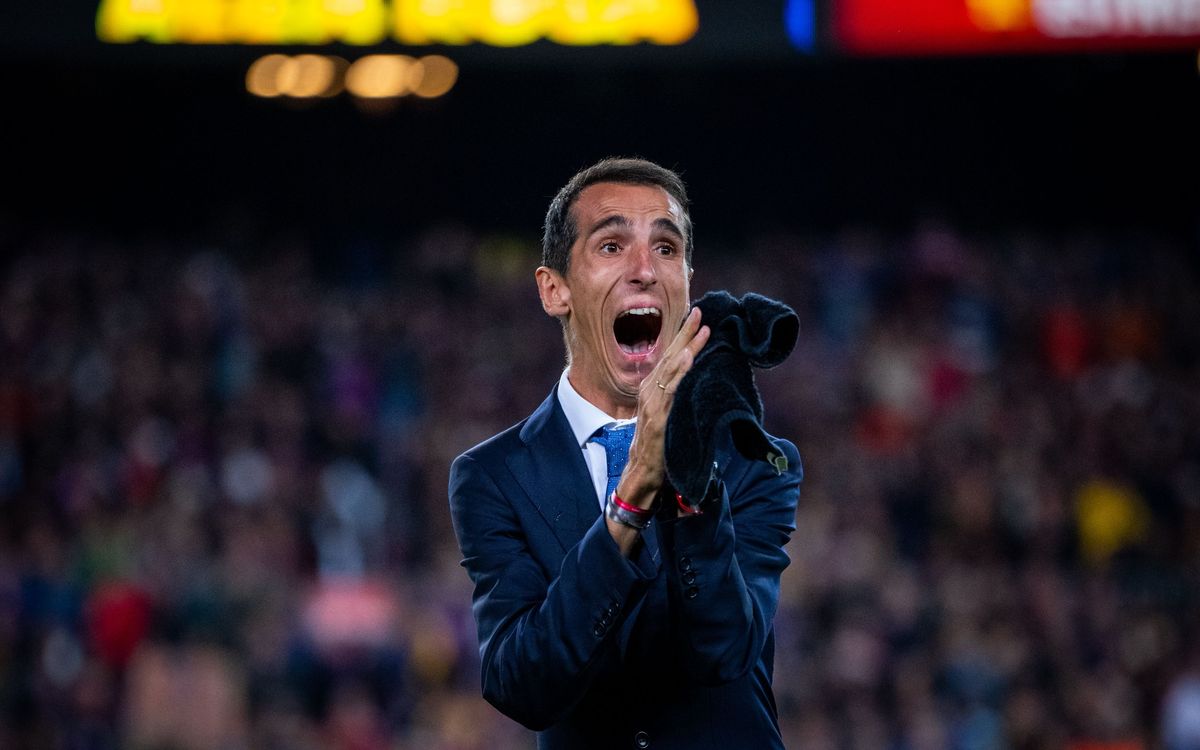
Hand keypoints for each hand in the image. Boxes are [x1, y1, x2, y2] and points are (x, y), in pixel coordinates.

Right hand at [618, 306, 709, 510]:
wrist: (641, 472)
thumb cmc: (656, 446)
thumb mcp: (665, 416)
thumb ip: (673, 398)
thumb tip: (688, 384)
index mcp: (653, 390)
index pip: (669, 358)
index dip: (682, 337)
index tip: (695, 318)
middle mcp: (650, 391)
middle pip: (670, 356)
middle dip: (685, 332)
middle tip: (700, 311)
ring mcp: (652, 403)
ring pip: (670, 369)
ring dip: (686, 346)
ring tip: (699, 328)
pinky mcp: (658, 417)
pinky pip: (669, 390)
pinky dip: (678, 372)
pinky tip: (688, 358)